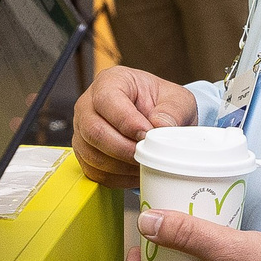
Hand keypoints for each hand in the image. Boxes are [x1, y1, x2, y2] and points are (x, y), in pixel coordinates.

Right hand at [72, 65, 196, 187]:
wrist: (156, 116)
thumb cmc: (162, 103)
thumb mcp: (177, 99)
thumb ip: (173, 110)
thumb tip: (160, 126)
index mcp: (110, 82)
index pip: (107, 100)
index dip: (126, 121)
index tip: (147, 134)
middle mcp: (88, 105)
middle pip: (94, 131)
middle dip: (125, 149)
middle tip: (148, 155)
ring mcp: (82, 130)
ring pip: (93, 155)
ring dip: (122, 166)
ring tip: (146, 164)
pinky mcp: (85, 153)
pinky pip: (95, 172)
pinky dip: (118, 178)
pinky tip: (136, 172)